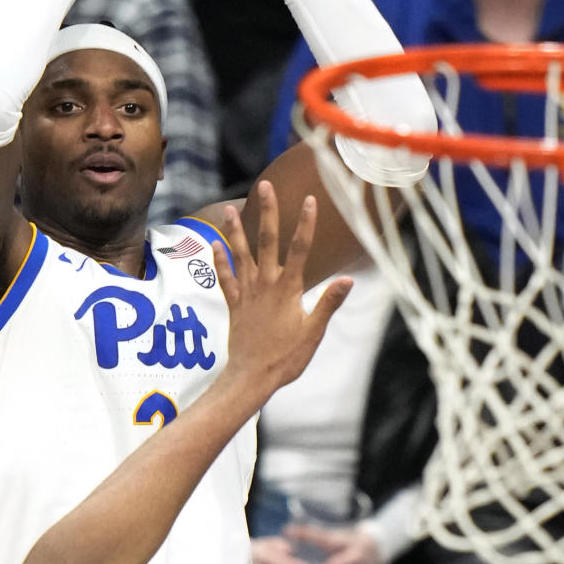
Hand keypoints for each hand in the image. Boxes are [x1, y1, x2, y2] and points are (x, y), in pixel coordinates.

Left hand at [213, 182, 351, 406]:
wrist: (252, 376)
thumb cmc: (286, 358)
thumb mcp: (314, 332)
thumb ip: (328, 303)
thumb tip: (348, 279)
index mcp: (288, 289)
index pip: (300, 250)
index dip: (305, 224)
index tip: (309, 200)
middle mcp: (265, 285)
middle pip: (267, 242)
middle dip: (269, 213)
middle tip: (265, 187)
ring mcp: (247, 293)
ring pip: (240, 255)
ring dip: (236, 232)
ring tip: (230, 210)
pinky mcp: (235, 304)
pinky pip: (225, 278)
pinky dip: (220, 261)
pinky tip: (214, 245)